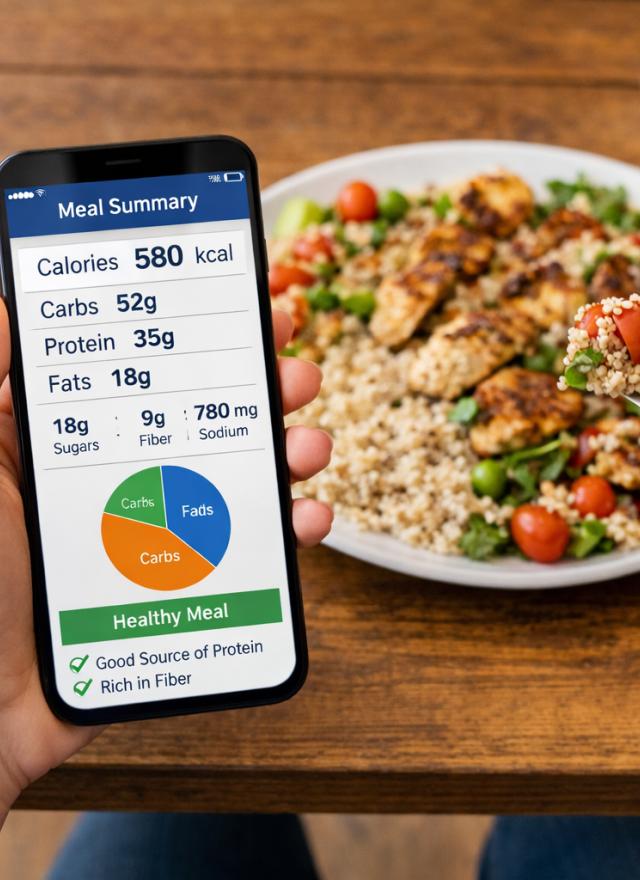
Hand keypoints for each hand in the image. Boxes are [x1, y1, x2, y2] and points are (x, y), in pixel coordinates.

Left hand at [0, 302, 331, 821]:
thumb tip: (11, 311)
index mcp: (76, 448)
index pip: (149, 379)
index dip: (200, 343)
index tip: (248, 313)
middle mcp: (127, 484)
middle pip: (208, 425)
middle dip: (262, 394)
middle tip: (295, 375)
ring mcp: (161, 537)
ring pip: (241, 484)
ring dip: (288, 458)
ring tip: (311, 447)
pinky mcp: (187, 589)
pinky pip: (249, 555)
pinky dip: (289, 534)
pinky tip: (306, 520)